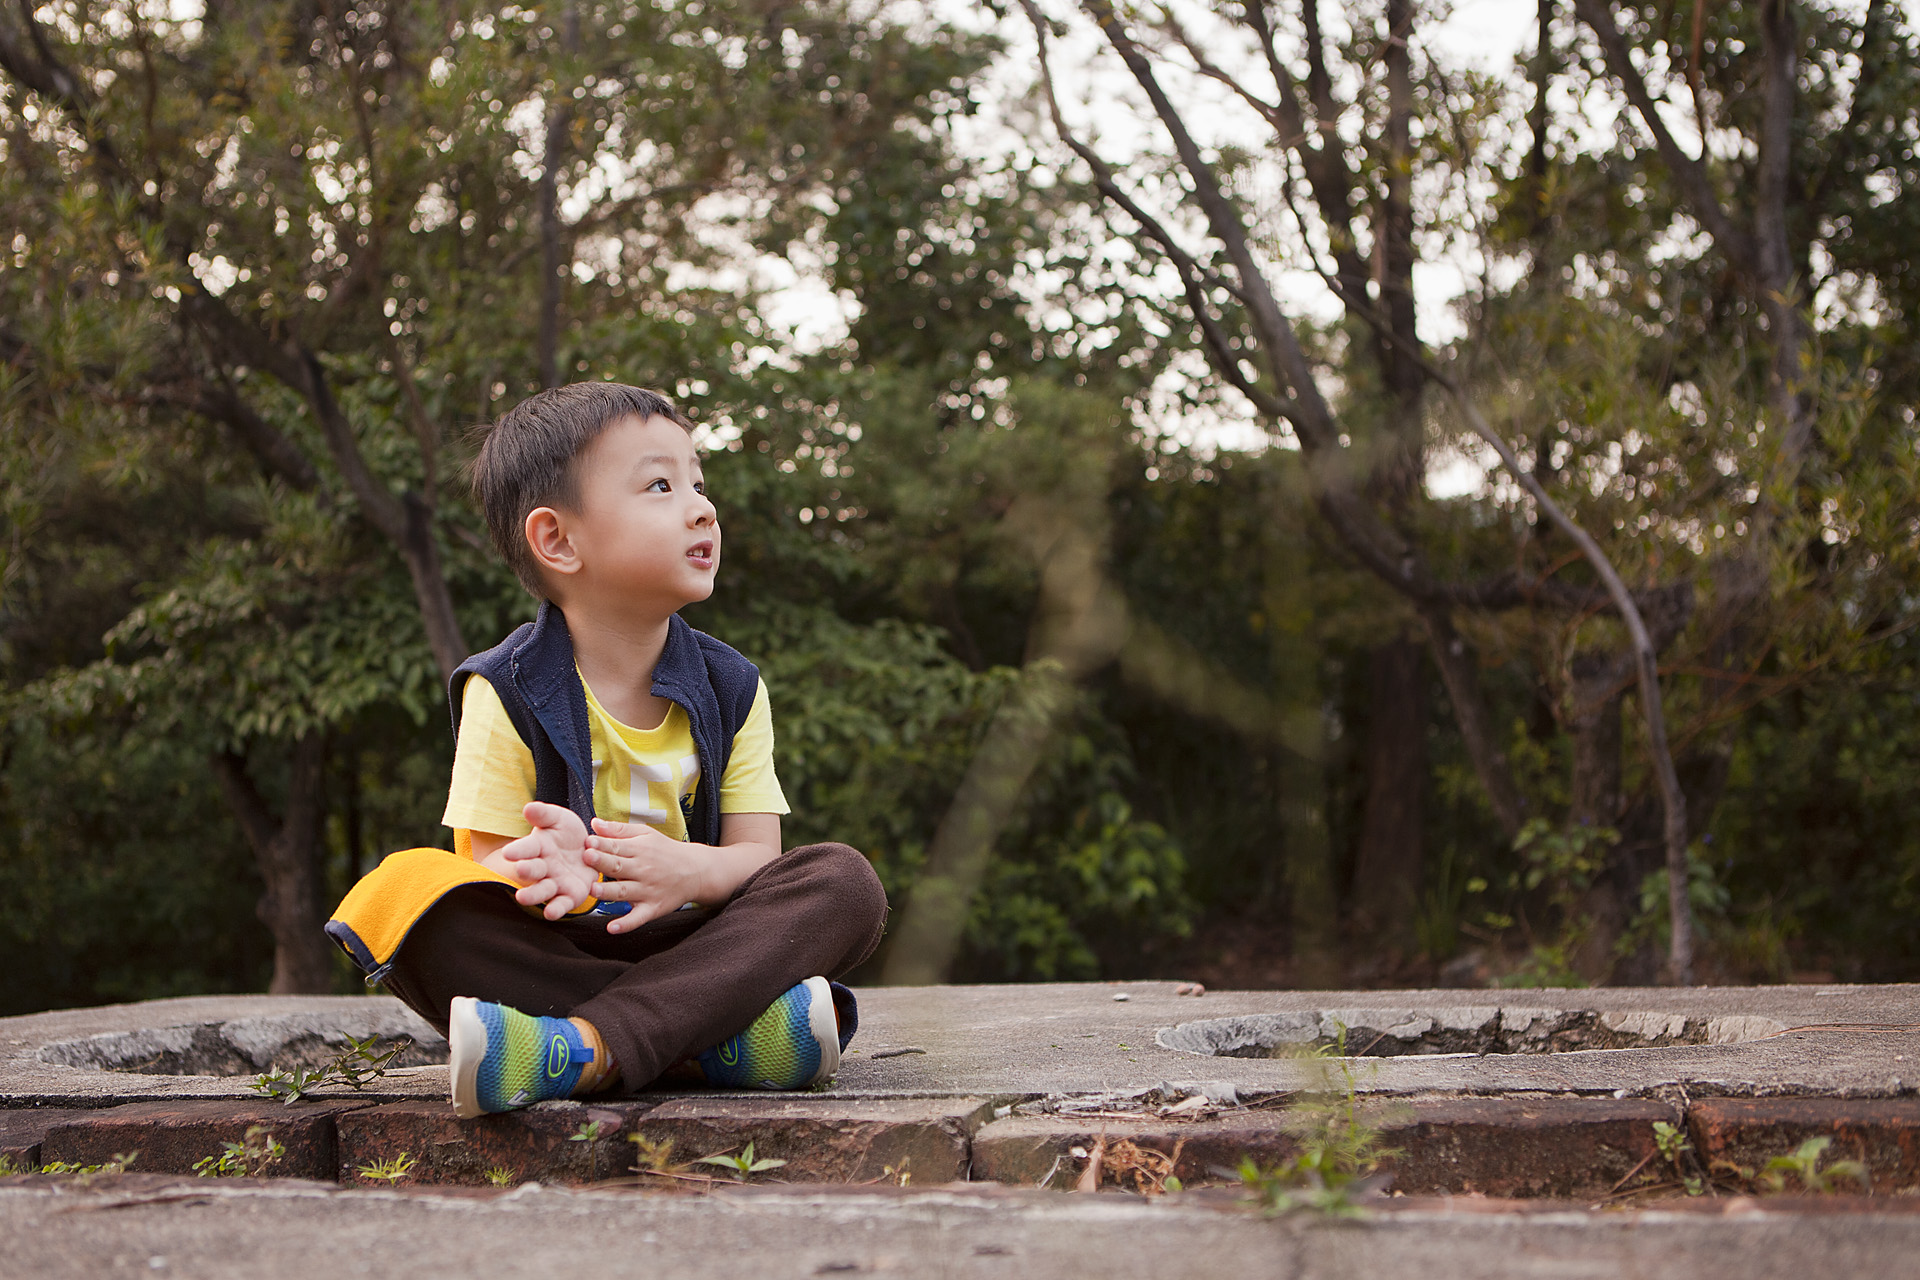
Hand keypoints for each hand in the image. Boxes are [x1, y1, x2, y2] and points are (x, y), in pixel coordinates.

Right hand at [496, 802, 597, 918]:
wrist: (587, 850)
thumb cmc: (565, 834)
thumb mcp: (557, 819)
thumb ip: (544, 814)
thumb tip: (528, 807)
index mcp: (537, 847)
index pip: (525, 848)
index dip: (518, 850)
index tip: (508, 852)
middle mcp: (543, 867)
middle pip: (532, 870)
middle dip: (526, 870)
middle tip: (521, 869)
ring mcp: (555, 883)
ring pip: (543, 890)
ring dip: (534, 894)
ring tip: (523, 898)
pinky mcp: (571, 895)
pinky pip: (562, 903)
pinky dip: (556, 909)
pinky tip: (551, 914)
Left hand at [580, 818, 709, 932]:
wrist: (696, 871)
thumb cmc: (665, 851)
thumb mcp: (646, 834)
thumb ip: (619, 829)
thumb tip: (594, 824)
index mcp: (640, 850)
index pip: (617, 847)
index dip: (601, 844)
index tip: (588, 841)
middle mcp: (643, 871)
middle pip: (619, 867)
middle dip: (603, 862)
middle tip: (587, 858)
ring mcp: (647, 891)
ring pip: (625, 892)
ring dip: (609, 892)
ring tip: (593, 890)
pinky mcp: (652, 908)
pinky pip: (638, 918)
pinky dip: (626, 924)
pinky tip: (612, 928)